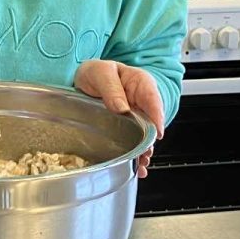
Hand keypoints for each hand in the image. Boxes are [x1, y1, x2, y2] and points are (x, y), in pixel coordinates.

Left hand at [74, 60, 165, 177]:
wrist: (82, 78)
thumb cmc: (95, 71)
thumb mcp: (101, 73)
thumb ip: (111, 89)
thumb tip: (122, 108)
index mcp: (140, 84)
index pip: (153, 101)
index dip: (157, 118)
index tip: (157, 133)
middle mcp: (141, 101)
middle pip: (151, 123)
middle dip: (150, 141)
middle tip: (144, 155)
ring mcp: (134, 115)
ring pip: (144, 135)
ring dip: (143, 151)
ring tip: (140, 164)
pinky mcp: (126, 126)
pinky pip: (133, 141)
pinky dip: (135, 154)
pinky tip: (136, 167)